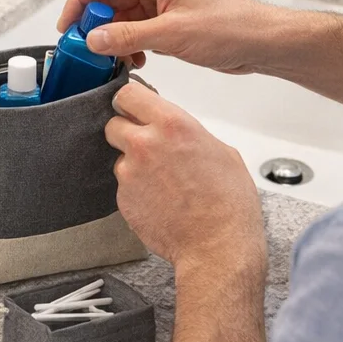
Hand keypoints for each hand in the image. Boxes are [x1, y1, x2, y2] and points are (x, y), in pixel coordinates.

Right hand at [57, 0, 288, 73]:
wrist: (261, 42)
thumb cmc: (228, 27)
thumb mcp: (171, 33)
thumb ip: (127, 36)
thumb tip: (92, 39)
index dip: (80, 3)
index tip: (67, 28)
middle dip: (95, 25)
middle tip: (85, 50)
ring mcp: (161, 2)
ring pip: (121, 17)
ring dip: (113, 39)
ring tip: (110, 61)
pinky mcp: (168, 21)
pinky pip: (136, 30)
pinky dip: (129, 46)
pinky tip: (133, 62)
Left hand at [105, 81, 266, 276]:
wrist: (217, 247)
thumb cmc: (228, 203)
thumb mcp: (221, 151)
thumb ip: (189, 133)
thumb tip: (176, 132)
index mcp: (171, 124)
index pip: (128, 94)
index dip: (131, 102)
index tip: (134, 108)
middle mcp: (144, 144)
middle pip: (114, 123)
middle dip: (127, 131)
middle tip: (147, 145)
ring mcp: (130, 172)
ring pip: (119, 157)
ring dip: (133, 164)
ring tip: (161, 181)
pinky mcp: (123, 198)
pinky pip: (124, 185)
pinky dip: (136, 189)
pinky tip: (159, 200)